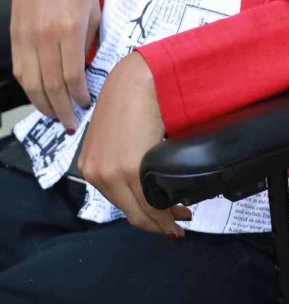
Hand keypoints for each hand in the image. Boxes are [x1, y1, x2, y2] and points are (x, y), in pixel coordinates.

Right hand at [11, 0, 100, 130]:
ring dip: (43, 104)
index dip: (80, 97)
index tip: (87, 106)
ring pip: (31, 82)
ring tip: (56, 117)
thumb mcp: (95, 12)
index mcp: (69, 29)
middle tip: (71, 124)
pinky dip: (29, 88)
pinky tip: (40, 96)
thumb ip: (90, 44)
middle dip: (62, 110)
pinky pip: (20, 69)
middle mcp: (44, 35)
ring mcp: (26, 35)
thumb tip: (87, 74)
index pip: (73, 76)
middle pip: (50, 85)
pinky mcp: (15, 33)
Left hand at [78, 51, 191, 237]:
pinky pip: (151, 199)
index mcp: (91, 166)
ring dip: (164, 219)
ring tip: (183, 216)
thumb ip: (126, 157)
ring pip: (141, 210)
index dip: (143, 215)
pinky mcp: (129, 168)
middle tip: (177, 225)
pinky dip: (167, 208)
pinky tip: (180, 208)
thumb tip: (146, 178)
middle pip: (130, 212)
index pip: (118, 202)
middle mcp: (96, 174)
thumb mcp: (121, 133)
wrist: (139, 77)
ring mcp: (111, 173)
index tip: (163, 220)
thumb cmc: (133, 97)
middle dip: (156, 223)